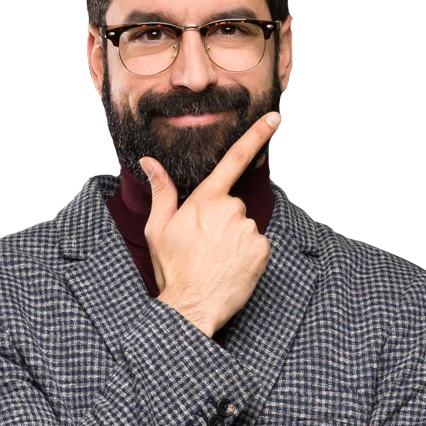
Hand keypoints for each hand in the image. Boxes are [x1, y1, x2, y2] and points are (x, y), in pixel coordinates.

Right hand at [139, 111, 278, 336]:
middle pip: (232, 205)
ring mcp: (249, 229)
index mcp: (205, 200)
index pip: (234, 160)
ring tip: (216, 260)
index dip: (256, 136)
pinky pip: (257, 244)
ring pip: (244, 226)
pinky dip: (247, 254)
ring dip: (234, 238)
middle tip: (203, 245)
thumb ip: (162, 191)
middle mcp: (231, 210)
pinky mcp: (263, 249)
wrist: (192, 306)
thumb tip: (150, 162)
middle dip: (221, 220)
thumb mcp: (158, 228)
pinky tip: (230, 267)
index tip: (275, 119)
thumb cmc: (173, 268)